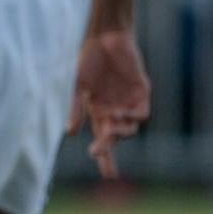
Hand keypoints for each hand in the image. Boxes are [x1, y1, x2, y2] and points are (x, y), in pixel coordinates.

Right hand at [69, 28, 149, 178]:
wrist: (105, 37)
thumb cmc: (87, 60)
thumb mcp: (77, 87)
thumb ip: (75, 108)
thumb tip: (70, 133)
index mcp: (98, 111)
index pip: (103, 140)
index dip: (106, 158)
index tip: (108, 176)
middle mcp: (115, 110)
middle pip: (116, 140)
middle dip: (110, 153)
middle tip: (103, 163)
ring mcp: (129, 102)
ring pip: (130, 128)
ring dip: (119, 132)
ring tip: (108, 128)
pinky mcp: (142, 91)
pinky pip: (141, 113)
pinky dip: (132, 118)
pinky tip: (120, 114)